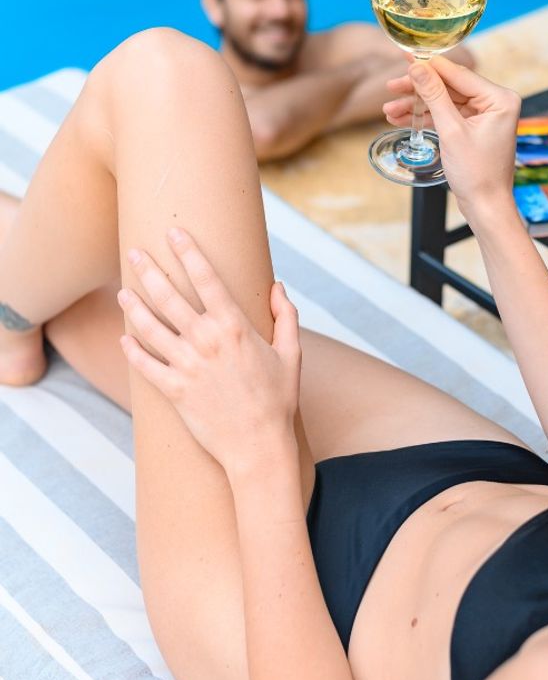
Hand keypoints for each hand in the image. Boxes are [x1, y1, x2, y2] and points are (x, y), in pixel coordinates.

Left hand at [117, 228, 300, 474]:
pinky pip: (145, 365)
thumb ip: (286, 316)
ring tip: (123, 292)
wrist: (259, 446)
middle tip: (133, 252)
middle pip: (169, 296)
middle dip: (149, 270)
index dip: (189, 252)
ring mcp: (188, 365)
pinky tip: (124, 338)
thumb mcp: (291, 354)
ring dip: (134, 306)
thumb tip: (279, 286)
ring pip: (150, 327)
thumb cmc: (279, 400)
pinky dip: (132, 351)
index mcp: (235, 326)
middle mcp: (207, 341)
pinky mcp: (174, 390)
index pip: (207, 278)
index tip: (174, 233)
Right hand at [383, 56, 520, 215]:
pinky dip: (426, 117)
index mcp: (500, 99)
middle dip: (418, 90)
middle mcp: (496, 103)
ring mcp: (485, 115)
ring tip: (389, 110)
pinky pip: (447, 115)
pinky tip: (402, 118)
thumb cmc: (477, 174)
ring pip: (444, 101)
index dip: (429, 66)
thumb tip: (417, 68)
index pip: (458, 74)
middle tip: (391, 87)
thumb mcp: (451, 131)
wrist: (486, 207)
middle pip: (449, 86)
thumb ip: (434, 96)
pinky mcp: (474, 128)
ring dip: (417, 105)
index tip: (406, 56)